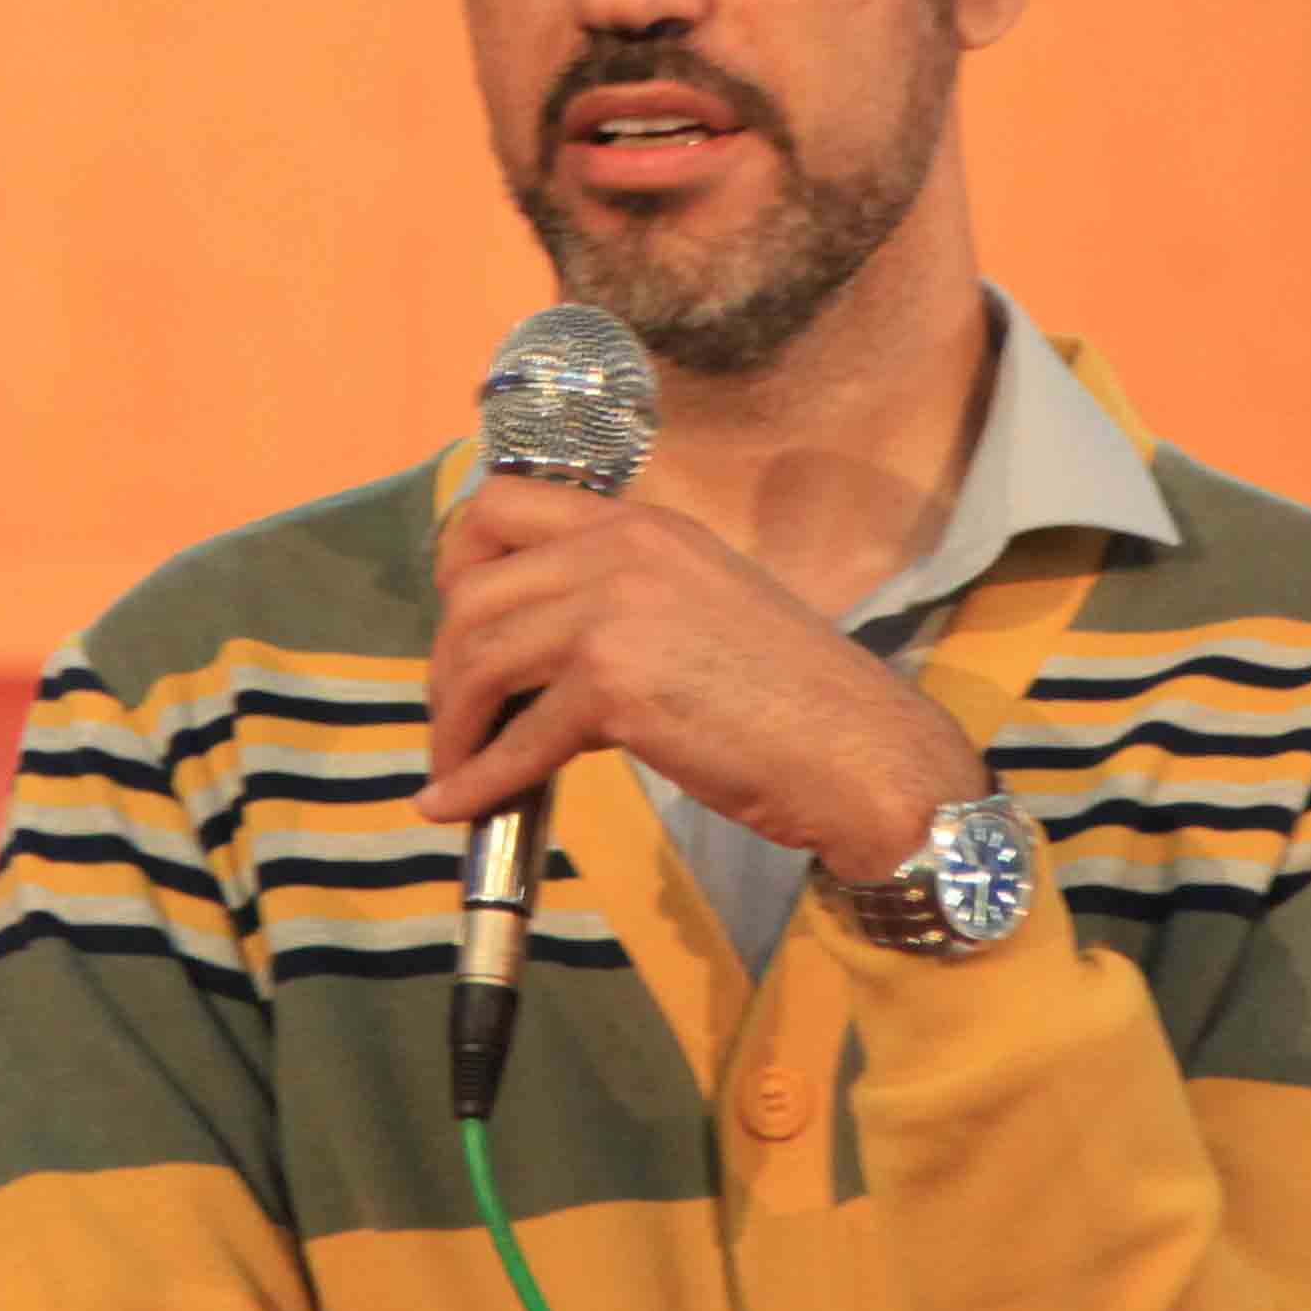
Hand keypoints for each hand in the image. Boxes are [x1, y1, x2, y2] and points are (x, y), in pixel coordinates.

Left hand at [414, 478, 983, 877]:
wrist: (865, 753)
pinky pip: (517, 741)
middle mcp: (624, 551)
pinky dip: (477, 781)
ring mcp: (619, 613)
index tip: (456, 622)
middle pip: (472, 587)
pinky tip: (458, 805)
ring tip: (454, 767)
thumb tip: (530, 656)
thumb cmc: (795, 698)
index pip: (503, 504)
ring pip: (479, 659)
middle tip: (455, 716)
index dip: (458, 563)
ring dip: (453, 723)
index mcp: (645, 524)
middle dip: (445, 661)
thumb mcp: (703, 608)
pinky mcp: (619, 688)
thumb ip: (622, 605)